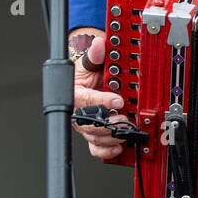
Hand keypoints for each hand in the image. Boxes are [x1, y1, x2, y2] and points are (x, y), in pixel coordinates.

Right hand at [70, 35, 126, 159]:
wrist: (86, 81)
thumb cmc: (85, 74)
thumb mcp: (89, 63)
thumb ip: (94, 55)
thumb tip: (98, 45)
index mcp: (73, 94)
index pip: (86, 100)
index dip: (102, 102)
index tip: (118, 100)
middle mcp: (77, 113)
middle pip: (88, 124)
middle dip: (107, 124)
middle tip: (123, 121)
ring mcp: (85, 125)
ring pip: (93, 137)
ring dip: (109, 138)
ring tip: (123, 134)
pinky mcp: (93, 134)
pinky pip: (96, 147)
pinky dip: (106, 151)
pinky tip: (117, 148)